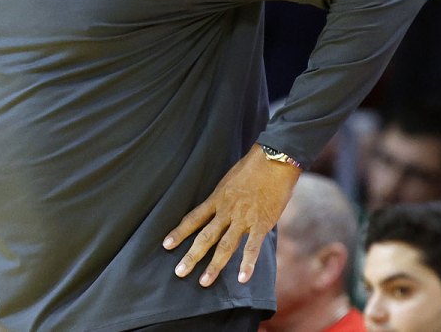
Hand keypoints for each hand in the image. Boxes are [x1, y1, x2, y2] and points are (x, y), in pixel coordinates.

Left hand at [163, 146, 299, 286]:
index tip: (165, 245)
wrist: (275, 159)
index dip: (179, 232)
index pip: (193, 218)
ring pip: (225, 245)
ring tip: (204, 282)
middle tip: (179, 272)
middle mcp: (226, 210)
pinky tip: (242, 278)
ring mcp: (243, 218)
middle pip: (205, 236)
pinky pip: (252, 247)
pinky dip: (247, 264)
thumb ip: (224, 197)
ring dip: (214, 265)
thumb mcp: (230, 179)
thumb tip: (219, 208)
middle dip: (191, 255)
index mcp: (217, 198)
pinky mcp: (261, 223)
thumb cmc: (254, 166)